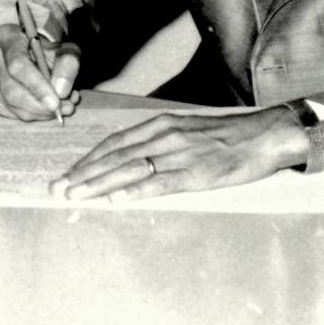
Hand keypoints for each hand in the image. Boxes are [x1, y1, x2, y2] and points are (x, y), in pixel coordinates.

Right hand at [0, 20, 78, 119]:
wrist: (32, 50)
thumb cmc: (48, 49)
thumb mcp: (64, 49)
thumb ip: (67, 65)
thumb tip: (61, 91)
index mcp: (8, 36)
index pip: (17, 65)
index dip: (37, 86)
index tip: (55, 102)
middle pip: (11, 90)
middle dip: (40, 106)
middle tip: (64, 109)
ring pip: (10, 104)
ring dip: (39, 112)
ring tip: (61, 106)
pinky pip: (8, 113)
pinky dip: (30, 115)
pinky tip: (44, 108)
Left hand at [54, 106, 308, 199]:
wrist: (266, 135)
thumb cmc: (229, 136)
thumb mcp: (188, 130)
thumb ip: (161, 142)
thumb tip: (135, 159)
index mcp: (161, 125)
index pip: (114, 143)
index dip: (88, 159)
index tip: (68, 174)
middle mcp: (164, 136)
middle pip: (114, 156)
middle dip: (83, 174)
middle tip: (58, 188)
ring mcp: (178, 154)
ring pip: (129, 169)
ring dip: (98, 184)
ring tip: (75, 196)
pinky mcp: (195, 174)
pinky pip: (158, 183)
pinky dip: (134, 191)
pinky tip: (116, 199)